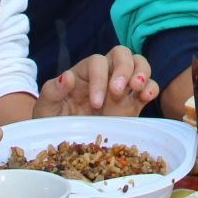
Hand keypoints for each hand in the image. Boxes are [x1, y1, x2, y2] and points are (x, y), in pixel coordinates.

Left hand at [37, 46, 159, 115]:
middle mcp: (106, 74)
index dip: (99, 79)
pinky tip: (146, 97)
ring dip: (141, 72)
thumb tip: (66, 77)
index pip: (97, 62)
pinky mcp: (134, 102)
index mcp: (84, 72)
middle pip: (121, 54)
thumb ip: (52, 91)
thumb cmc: (53, 121)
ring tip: (137, 88)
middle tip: (118, 90)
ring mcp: (122, 87)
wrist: (66, 143)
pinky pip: (149, 86)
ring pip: (139, 64)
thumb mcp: (46, 108)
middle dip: (123, 69)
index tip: (96, 103)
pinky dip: (152, 88)